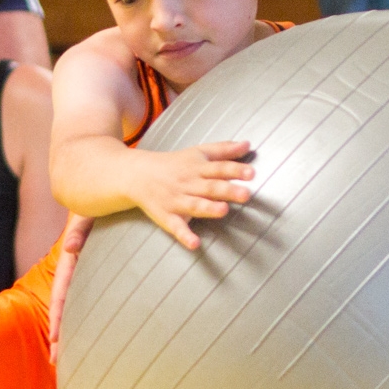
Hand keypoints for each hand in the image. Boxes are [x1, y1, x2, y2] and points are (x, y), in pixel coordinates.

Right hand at [47, 213, 94, 365]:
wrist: (116, 191)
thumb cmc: (101, 202)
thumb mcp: (88, 215)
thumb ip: (81, 230)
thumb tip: (70, 248)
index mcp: (73, 257)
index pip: (62, 291)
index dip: (57, 316)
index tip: (54, 338)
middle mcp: (80, 267)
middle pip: (66, 305)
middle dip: (60, 333)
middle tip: (56, 360)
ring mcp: (92, 268)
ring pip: (80, 303)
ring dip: (74, 328)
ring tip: (68, 354)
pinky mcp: (104, 266)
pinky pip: (96, 293)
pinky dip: (91, 313)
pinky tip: (94, 330)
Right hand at [129, 141, 254, 250]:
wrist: (137, 174)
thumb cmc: (174, 165)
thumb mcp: (198, 152)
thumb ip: (224, 150)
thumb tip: (248, 145)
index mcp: (198, 167)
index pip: (219, 168)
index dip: (236, 170)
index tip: (251, 173)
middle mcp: (188, 184)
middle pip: (210, 187)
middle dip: (227, 190)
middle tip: (245, 194)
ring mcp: (177, 201)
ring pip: (195, 205)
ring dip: (209, 209)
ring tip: (223, 210)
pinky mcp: (167, 217)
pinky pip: (177, 228)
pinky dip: (185, 236)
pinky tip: (195, 243)